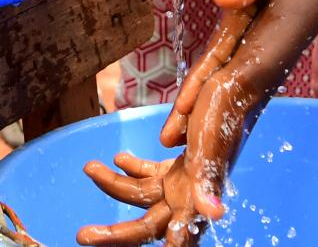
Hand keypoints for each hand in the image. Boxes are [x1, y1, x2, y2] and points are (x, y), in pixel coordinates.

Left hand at [77, 69, 262, 245]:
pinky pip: (149, 175)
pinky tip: (118, 158)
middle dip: (114, 232)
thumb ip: (208, 181)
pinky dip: (131, 168)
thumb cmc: (224, 115)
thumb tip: (214, 214)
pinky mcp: (179, 165)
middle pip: (145, 225)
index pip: (173, 237)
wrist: (234, 85)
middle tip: (83, 235)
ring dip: (113, 184)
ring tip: (89, 168)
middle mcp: (188, 197)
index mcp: (198, 199)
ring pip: (141, 195)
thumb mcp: (212, 148)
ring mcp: (182, 181)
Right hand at [159, 0, 291, 147]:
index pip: (210, 60)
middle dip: (184, 107)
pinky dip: (213, 90)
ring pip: (210, 76)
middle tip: (167, 138)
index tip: (182, 110)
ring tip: (180, 135)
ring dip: (195, 104)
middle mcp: (227, 34)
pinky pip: (224, 69)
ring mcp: (232, 37)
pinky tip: (210, 109)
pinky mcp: (241, 36)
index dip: (196, 86)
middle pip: (203, 75)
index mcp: (232, 23)